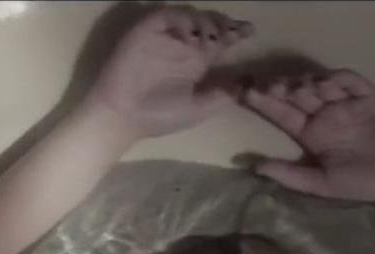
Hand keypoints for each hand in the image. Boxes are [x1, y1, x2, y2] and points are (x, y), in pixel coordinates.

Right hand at [85, 5, 253, 138]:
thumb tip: (247, 82)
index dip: (235, 33)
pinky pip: (167, 16)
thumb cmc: (159, 116)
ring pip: (191, 16)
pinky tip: (190, 36)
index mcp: (196, 63)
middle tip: (233, 31)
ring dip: (205, 22)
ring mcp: (166, 37)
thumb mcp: (199, 109)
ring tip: (212, 37)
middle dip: (224, 24)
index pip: (219, 42)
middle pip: (209, 25)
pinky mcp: (147, 31)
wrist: (124, 116)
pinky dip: (181, 20)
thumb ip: (222, 95)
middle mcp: (183, 46)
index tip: (250, 31)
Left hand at [242, 69, 374, 202]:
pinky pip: (348, 80)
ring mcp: (345, 102)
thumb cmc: (361, 185)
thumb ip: (289, 175)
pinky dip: (335, 78)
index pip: (282, 113)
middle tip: (267, 87)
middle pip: (296, 93)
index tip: (246, 94)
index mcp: (309, 132)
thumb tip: (253, 167)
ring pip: (318, 83)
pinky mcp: (367, 96)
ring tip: (293, 88)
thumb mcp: (320, 184)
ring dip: (304, 81)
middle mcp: (324, 113)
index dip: (265, 103)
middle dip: (280, 87)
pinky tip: (324, 84)